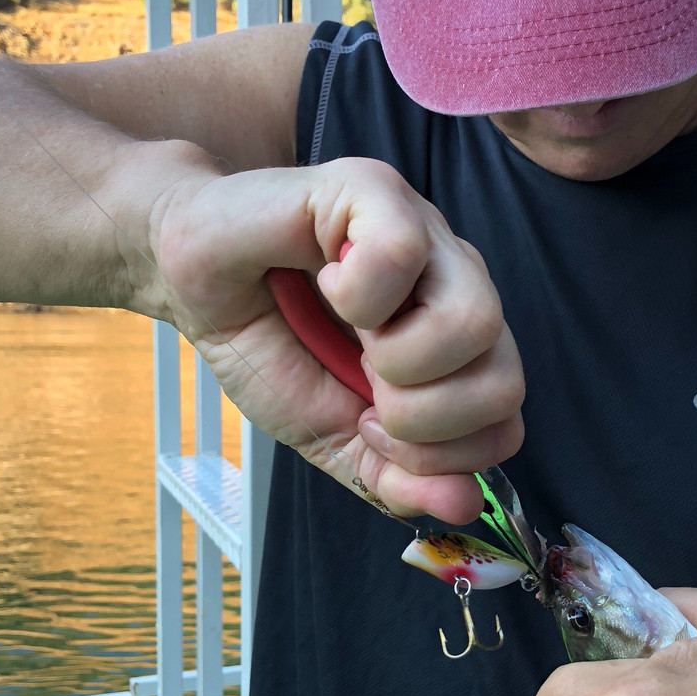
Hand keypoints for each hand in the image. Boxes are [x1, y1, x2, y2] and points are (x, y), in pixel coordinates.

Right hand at [149, 157, 524, 522]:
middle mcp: (457, 288)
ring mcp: (427, 234)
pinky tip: (326, 281)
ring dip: (396, 359)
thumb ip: (393, 475)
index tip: (372, 426)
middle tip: (366, 393)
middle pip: (506, 383)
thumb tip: (466, 506)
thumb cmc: (266, 343)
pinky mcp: (379, 190)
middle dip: (421, 419)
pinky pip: (404, 255)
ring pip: (478, 321)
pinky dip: (354, 293)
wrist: (190, 277)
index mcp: (455, 346)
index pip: (505, 422)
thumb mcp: (328, 432)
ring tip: (350, 338)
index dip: (441, 452)